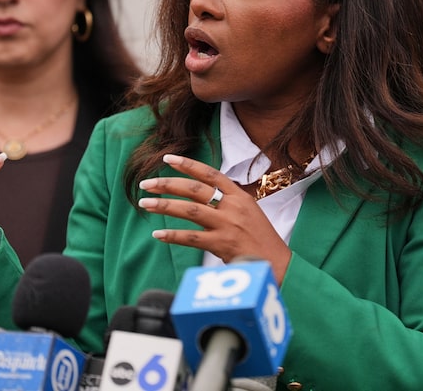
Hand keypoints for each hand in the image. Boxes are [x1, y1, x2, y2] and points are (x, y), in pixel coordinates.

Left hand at [137, 154, 292, 283]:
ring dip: (164, 206)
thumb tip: (202, 193)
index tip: (168, 158)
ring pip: (189, 210)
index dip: (188, 164)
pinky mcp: (222, 244)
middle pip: (194, 189)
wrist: (277, 263)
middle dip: (167, 184)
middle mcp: (232, 206)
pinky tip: (158, 233)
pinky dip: (173, 235)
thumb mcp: (248, 211)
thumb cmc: (260, 238)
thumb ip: (228, 201)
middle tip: (147, 183)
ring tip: (145, 203)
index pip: (210, 174)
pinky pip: (191, 238)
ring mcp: (227, 225)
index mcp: (239, 195)